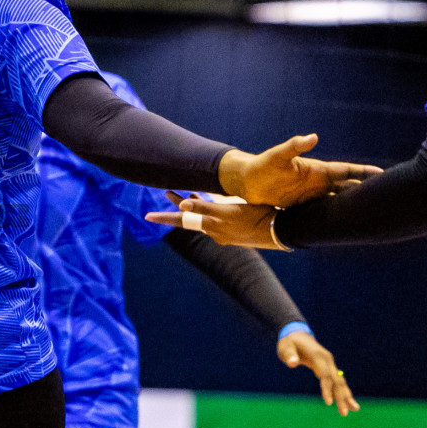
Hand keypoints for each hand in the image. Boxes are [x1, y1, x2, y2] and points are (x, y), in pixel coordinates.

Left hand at [146, 192, 282, 247]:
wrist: (280, 231)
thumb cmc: (256, 217)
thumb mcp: (227, 210)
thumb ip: (204, 207)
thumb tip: (181, 206)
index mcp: (212, 225)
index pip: (182, 220)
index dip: (164, 216)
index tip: (146, 216)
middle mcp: (215, 231)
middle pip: (189, 219)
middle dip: (175, 209)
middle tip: (159, 201)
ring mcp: (224, 232)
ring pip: (202, 218)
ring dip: (193, 206)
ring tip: (184, 195)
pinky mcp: (234, 232)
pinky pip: (214, 220)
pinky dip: (208, 211)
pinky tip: (209, 204)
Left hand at [218, 135, 379, 207]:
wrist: (248, 182)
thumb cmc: (262, 165)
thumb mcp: (278, 156)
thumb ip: (295, 147)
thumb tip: (313, 137)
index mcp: (317, 169)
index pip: (346, 170)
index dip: (364, 172)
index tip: (383, 174)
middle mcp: (319, 182)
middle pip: (348, 187)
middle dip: (366, 191)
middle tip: (389, 196)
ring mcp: (313, 195)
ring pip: (339, 201)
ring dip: (353, 206)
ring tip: (373, 214)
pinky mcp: (305, 207)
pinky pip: (325, 213)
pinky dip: (337, 217)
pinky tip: (347, 225)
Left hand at [278, 330, 359, 415]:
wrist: (298, 335)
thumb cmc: (290, 342)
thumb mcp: (286, 347)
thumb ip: (289, 355)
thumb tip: (291, 363)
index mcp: (318, 355)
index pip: (325, 374)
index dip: (327, 388)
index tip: (328, 403)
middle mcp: (327, 360)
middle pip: (336, 380)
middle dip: (341, 396)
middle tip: (343, 413)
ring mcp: (330, 364)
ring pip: (340, 381)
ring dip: (347, 395)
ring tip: (355, 409)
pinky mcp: (329, 368)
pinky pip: (338, 381)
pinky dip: (344, 392)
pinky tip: (350, 403)